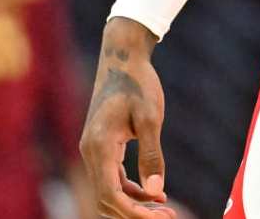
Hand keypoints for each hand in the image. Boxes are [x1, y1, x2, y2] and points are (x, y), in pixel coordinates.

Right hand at [79, 18, 175, 217]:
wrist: (123, 58)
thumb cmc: (138, 83)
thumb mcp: (151, 118)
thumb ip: (152, 155)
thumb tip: (156, 190)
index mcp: (100, 146)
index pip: (110, 194)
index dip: (133, 213)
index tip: (160, 218)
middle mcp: (90, 152)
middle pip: (107, 199)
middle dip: (135, 213)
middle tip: (169, 216)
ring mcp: (93, 150)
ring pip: (109, 192)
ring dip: (134, 204)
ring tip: (165, 210)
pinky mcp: (101, 147)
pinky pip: (112, 179)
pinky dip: (131, 190)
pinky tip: (155, 193)